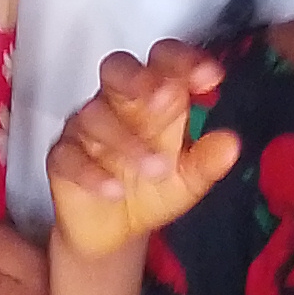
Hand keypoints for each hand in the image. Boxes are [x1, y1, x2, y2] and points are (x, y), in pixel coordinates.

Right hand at [46, 43, 237, 263]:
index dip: (184, 62)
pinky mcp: (62, 159)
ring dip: (127, 141)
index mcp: (152, 97)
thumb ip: (207, 161)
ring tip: (156, 169)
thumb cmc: (152, 189)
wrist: (115, 232)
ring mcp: (85, 129)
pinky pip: (69, 156)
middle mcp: (117, 104)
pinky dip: (92, 172)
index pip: (163, 62)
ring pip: (96, 116)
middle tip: (163, 97)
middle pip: (118, 70)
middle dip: (139, 78)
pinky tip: (114, 190)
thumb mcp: (188, 180)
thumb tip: (231, 144)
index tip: (210, 76)